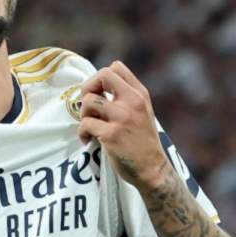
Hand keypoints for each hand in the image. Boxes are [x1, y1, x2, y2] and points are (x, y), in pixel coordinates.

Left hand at [78, 61, 170, 190]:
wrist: (152, 169)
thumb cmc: (143, 142)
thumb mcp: (143, 113)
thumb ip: (126, 98)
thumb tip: (97, 89)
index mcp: (140, 94)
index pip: (116, 67)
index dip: (100, 79)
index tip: (99, 94)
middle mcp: (133, 102)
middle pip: (102, 76)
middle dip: (88, 88)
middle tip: (89, 107)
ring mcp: (122, 118)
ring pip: (89, 101)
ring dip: (84, 114)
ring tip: (90, 127)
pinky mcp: (111, 135)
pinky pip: (85, 124)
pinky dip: (83, 133)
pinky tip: (88, 140)